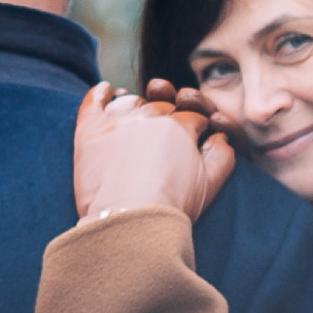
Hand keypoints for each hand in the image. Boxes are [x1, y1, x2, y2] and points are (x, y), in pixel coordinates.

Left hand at [73, 80, 233, 224]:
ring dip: (138, 107)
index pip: (190, 116)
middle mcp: (148, 115)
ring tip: (138, 121)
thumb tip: (219, 136)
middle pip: (161, 107)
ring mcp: (117, 119)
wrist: (128, 223)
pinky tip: (106, 90)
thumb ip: (223, 154)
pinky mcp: (89, 129)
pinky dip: (100, 93)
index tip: (192, 140)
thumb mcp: (210, 184)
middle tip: (165, 140)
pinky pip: (94, 100)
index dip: (194, 128)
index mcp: (179, 126)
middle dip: (167, 118)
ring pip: (131, 101)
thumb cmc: (170, 207)